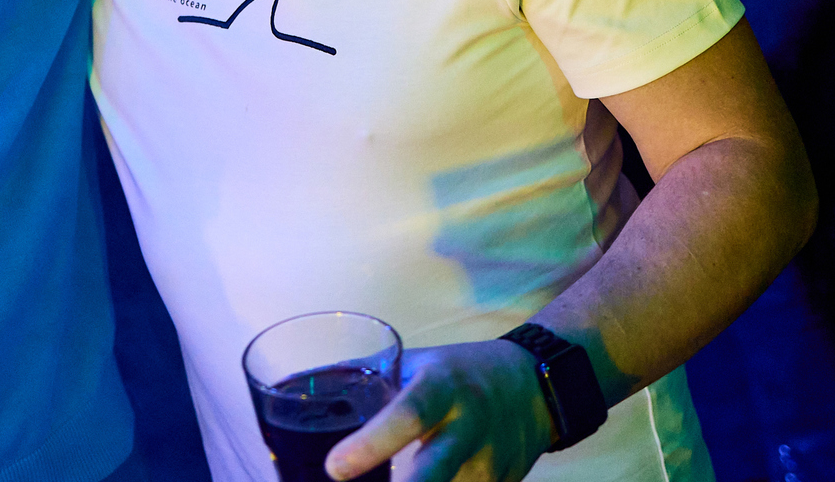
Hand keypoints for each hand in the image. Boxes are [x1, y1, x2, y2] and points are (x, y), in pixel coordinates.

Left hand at [326, 340, 553, 481]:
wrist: (535, 387)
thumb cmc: (458, 372)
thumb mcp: (416, 363)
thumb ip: (365, 377)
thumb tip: (299, 386)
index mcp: (443, 387)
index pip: (407, 416)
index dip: (371, 445)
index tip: (334, 469)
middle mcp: (469, 426)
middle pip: (435, 472)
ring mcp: (490, 464)